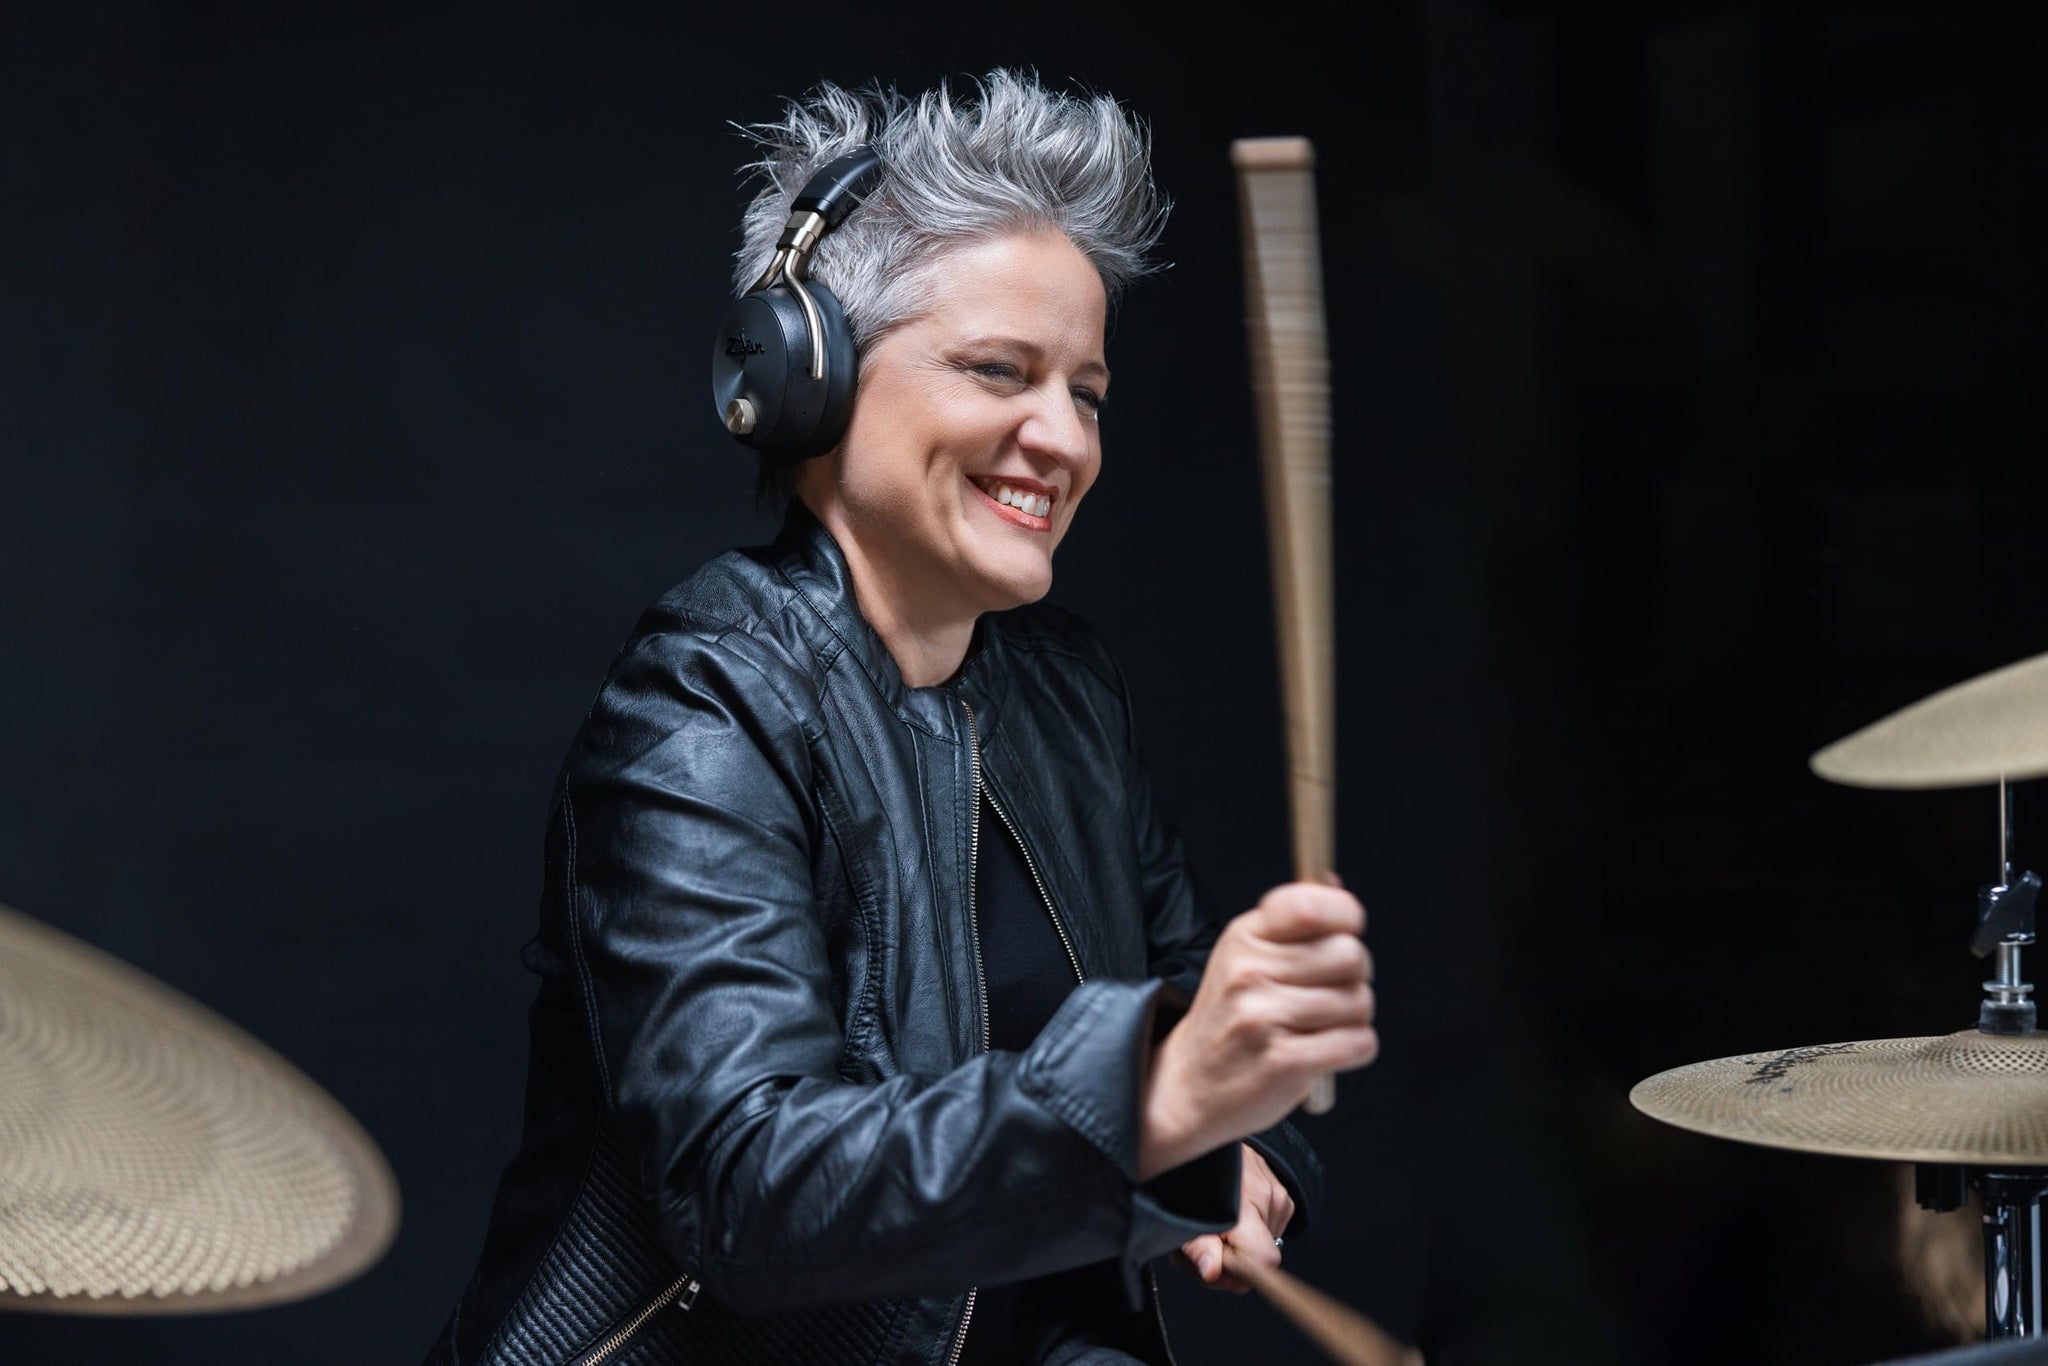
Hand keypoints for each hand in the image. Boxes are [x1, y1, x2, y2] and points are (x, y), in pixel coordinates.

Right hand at [1139, 880, 1375, 1178]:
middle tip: (1331, 991)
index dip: (1345, 915)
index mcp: (1244, 938)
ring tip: (1321, 1027)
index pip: (1310, 905)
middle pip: (1350, 953)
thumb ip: (1291, 923)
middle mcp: (1251, 972)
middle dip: (1355, 975)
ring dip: (1354, 1019)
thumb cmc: (1227, 1020)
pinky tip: (1327, 1051)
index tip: (1346, 931)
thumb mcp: (1244, 957)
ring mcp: (1264, 1017)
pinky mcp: (1284, 1061)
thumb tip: (1334, 883)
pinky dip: (1355, 1049)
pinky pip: (1358, 1042)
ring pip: (1359, 1002)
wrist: (1186, 1087)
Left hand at [1173, 1145, 1294, 1292]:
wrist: (1212, 1130)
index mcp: (1244, 1204)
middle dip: (1224, 1265)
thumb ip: (1197, 1245)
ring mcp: (1281, 1198)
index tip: (1213, 1266)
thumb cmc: (1194, 1172)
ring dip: (1232, 1249)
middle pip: (1258, 1264)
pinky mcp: (1286, 1199)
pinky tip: (1228, 1220)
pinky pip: (1268, 1234)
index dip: (1238, 1274)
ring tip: (1209, 1228)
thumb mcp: (1183, 1211)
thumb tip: (1211, 1273)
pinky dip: (1244, 1236)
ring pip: (1260, 1251)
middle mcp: (1269, 1199)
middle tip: (1197, 1248)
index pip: (1264, 1259)